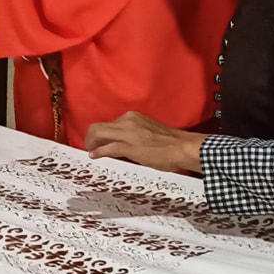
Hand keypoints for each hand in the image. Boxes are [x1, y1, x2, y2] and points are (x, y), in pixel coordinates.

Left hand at [84, 111, 204, 174]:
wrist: (184, 147)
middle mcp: (128, 121)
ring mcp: (128, 134)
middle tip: (89, 146)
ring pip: (99, 134)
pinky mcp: (129, 147)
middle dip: (90, 137)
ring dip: (91, 144)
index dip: (100, 133)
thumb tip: (125, 145)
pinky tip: (94, 156)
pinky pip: (108, 148)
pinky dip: (98, 152)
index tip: (97, 140)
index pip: (109, 123)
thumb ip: (134, 135)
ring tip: (90, 151)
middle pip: (98, 127)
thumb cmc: (172, 143)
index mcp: (133, 117)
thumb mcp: (149, 132)